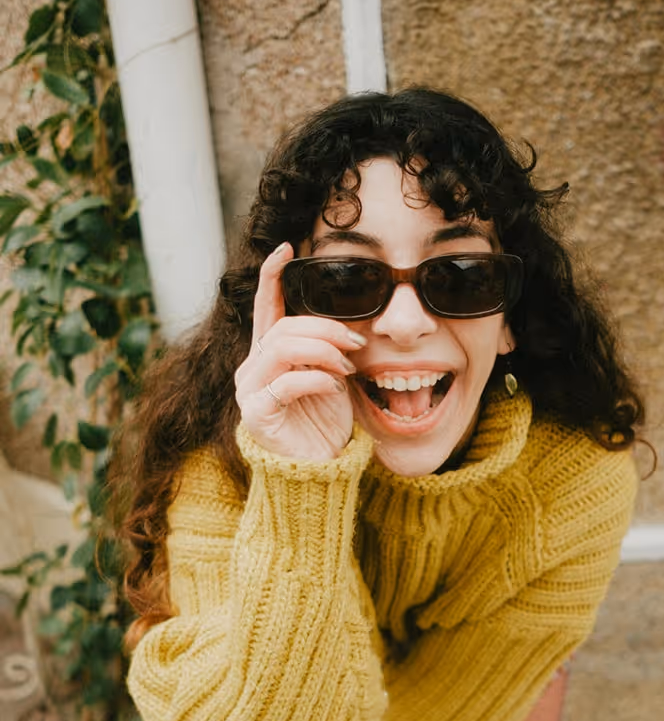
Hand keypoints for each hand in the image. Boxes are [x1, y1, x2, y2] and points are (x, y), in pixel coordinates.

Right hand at [235, 242, 364, 460]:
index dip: (271, 276)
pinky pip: (286, 383)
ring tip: (347, 368)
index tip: (286, 248)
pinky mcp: (256, 415)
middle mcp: (251, 369)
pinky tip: (334, 388)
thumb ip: (327, 349)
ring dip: (323, 352)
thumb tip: (348, 325)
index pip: (264, 307)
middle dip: (325, 329)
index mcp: (267, 355)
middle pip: (283, 328)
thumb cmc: (325, 424)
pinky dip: (317, 380)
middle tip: (356, 343)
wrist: (318, 471)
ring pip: (282, 348)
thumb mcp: (331, 376)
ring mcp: (249, 391)